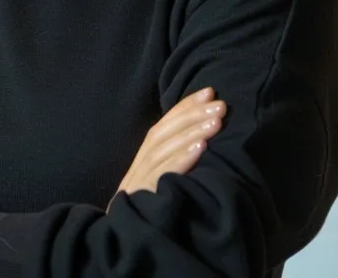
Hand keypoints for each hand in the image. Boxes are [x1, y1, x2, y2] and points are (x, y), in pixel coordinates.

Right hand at [107, 87, 226, 210]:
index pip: (163, 126)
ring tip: (216, 121)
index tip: (209, 92)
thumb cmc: (145, 216)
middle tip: (219, 103)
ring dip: (192, 132)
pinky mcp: (141, 199)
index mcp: (142, 161)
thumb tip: (198, 140)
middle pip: (163, 133)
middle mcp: (138, 167)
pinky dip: (182, 159)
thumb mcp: (155, 186)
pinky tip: (201, 149)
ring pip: (164, 149)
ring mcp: (138, 183)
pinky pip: (162, 175)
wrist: (118, 246)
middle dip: (192, 115)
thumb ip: (168, 163)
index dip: (184, 107)